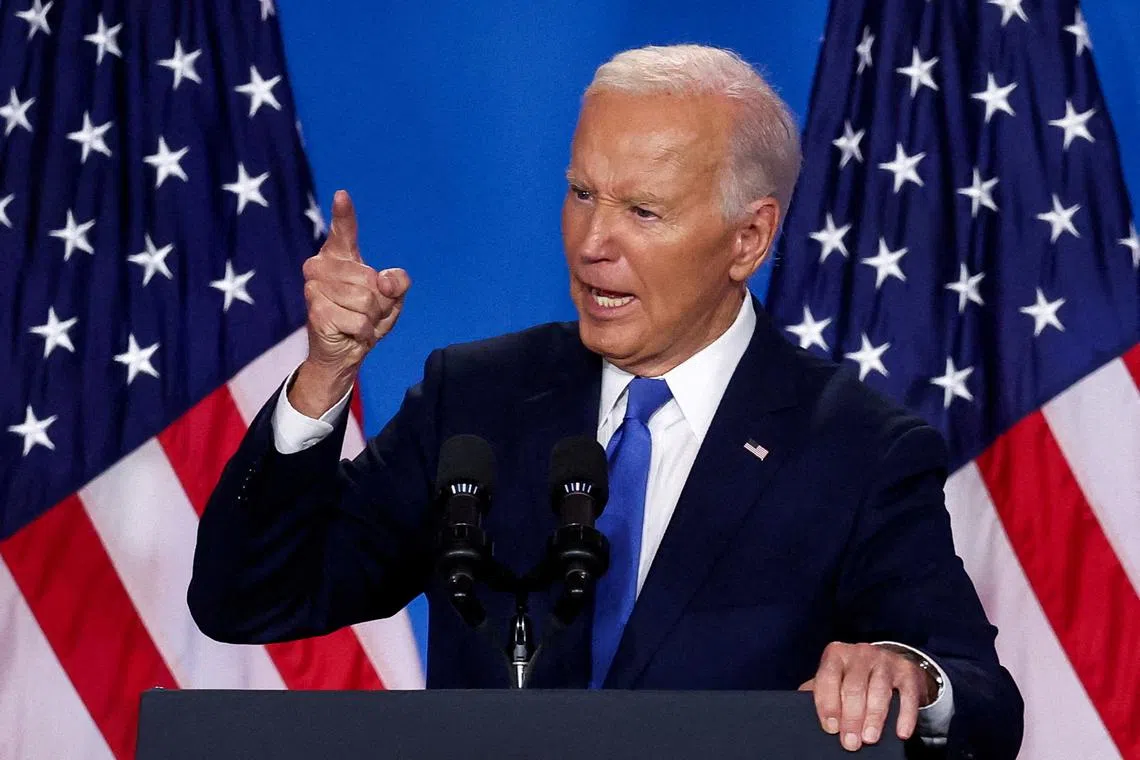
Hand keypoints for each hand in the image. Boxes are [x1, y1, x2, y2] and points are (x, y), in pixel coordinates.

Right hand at [290, 190, 410, 416]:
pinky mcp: (316, 310)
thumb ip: (398, 282)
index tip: (342, 195)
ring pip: (367, 301)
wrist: (343, 351)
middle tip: (366, 311)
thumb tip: (385, 281)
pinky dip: (363, 332)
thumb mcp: (393, 297)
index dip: (344, 214)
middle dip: (379, 302)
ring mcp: (314, 287)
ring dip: (371, 318)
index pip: (343, 231)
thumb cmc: (366, 317)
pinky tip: (350, 332)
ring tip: (358, 321)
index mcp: (339, 256)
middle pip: (371, 279)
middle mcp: (320, 266)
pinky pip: (360, 321)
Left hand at [799, 642, 935, 751]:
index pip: (828, 678)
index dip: (828, 704)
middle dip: (851, 717)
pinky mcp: (908, 672)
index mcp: (836, 655)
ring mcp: (885, 661)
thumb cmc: (855, 677)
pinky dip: (905, 715)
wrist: (892, 665)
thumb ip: (818, 690)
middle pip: (853, 687)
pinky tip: (900, 732)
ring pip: (879, 690)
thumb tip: (798, 708)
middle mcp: (860, 653)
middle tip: (850, 743)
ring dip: (874, 717)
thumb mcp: (835, 678)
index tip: (830, 728)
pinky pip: (906, 695)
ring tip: (869, 738)